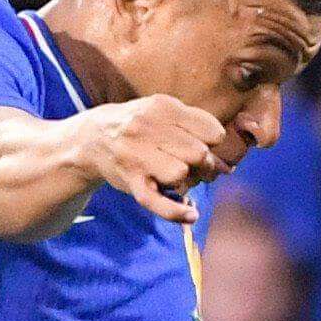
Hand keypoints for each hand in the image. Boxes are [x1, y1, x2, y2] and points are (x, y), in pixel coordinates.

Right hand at [78, 95, 226, 222]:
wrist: (92, 138)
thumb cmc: (140, 127)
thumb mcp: (164, 113)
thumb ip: (197, 131)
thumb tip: (227, 168)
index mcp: (163, 106)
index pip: (211, 131)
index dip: (213, 144)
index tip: (204, 147)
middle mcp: (147, 127)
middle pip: (199, 154)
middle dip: (204, 165)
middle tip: (195, 168)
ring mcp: (136, 155)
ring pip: (181, 173)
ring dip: (186, 180)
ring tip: (178, 178)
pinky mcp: (130, 181)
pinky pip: (157, 202)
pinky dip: (177, 212)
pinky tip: (190, 215)